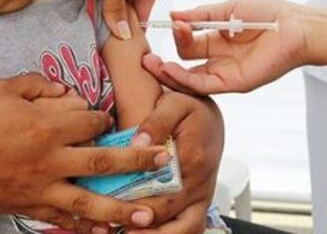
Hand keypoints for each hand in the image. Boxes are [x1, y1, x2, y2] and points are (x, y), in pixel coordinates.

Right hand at [0, 74, 168, 233]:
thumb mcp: (3, 88)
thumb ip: (38, 84)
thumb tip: (66, 90)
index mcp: (45, 126)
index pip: (91, 122)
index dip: (103, 120)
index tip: (107, 121)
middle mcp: (50, 160)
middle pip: (104, 162)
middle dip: (138, 161)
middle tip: (163, 162)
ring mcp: (41, 189)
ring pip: (91, 202)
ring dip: (124, 209)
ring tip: (150, 214)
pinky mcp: (29, 208)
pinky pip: (64, 220)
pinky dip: (86, 226)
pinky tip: (106, 231)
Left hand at [127, 92, 222, 233]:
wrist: (211, 117)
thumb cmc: (190, 109)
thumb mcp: (174, 104)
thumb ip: (155, 122)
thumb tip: (137, 142)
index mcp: (193, 159)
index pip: (165, 191)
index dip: (140, 206)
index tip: (116, 212)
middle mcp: (200, 183)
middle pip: (174, 217)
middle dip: (145, 229)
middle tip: (117, 229)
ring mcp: (201, 196)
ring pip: (187, 229)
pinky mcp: (198, 202)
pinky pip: (189, 227)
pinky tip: (143, 232)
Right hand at [142, 0, 308, 94]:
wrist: (295, 26)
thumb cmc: (268, 14)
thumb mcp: (227, 10)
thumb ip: (200, 15)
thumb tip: (174, 14)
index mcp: (217, 40)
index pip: (188, 42)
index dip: (178, 34)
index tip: (173, 22)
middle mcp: (219, 59)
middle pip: (184, 63)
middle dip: (164, 59)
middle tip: (145, 55)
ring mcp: (225, 73)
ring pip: (189, 78)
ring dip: (169, 73)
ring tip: (151, 64)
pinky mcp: (234, 83)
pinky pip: (204, 85)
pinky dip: (185, 79)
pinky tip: (170, 69)